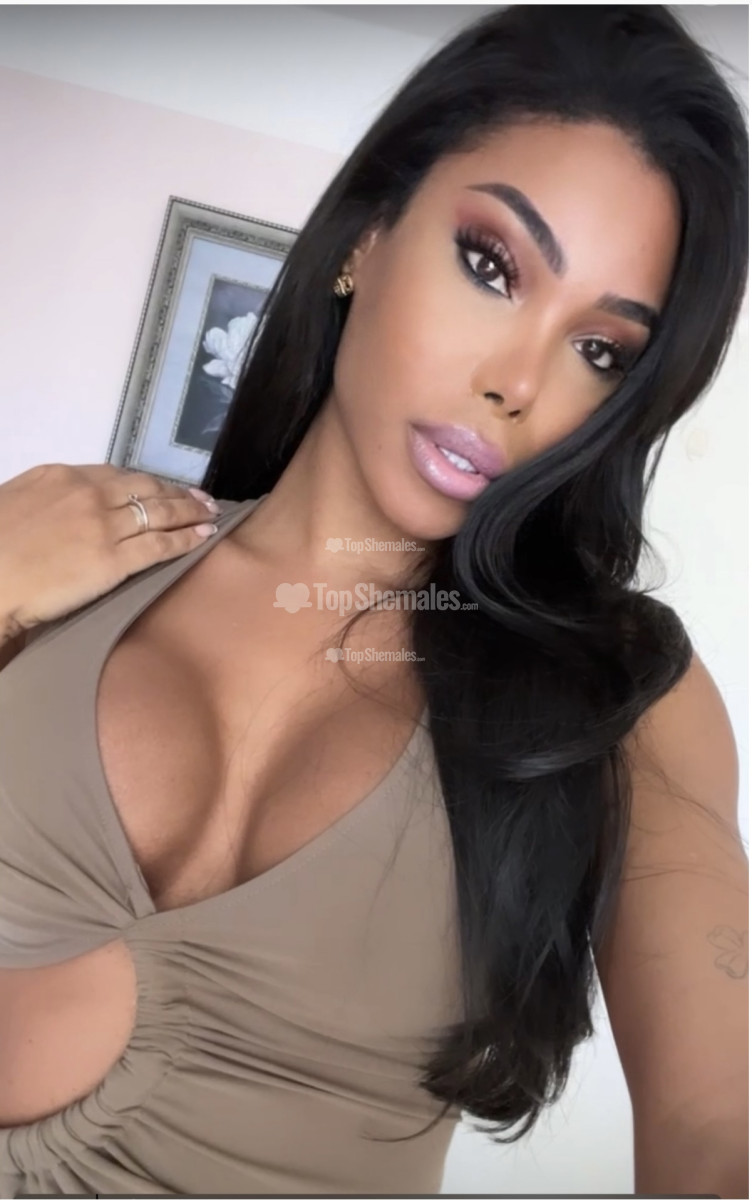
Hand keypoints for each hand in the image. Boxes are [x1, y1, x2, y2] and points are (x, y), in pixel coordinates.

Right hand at [0, 463, 220, 635]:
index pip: (118, 475)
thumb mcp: (17, 500)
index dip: (147, 482)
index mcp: (63, 476)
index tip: (161, 487)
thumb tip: (64, 505)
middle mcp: (90, 494)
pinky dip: (186, 539)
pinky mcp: (114, 560)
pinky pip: (160, 545)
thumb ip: (48, 497)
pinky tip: (203, 536)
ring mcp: (105, 526)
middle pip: (147, 488)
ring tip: (210, 514)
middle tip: (200, 498)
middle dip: (177, 493)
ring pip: (160, 512)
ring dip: (191, 512)